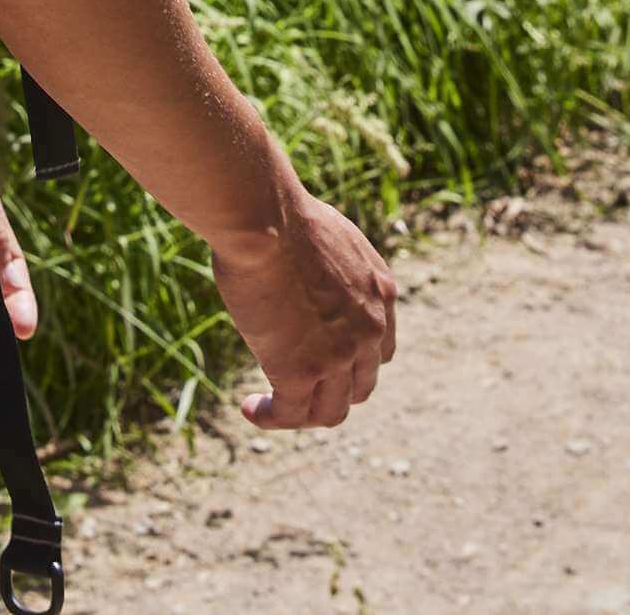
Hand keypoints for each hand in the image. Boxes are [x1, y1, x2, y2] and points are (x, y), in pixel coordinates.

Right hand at [206, 164, 394, 429]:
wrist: (265, 218)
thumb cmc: (279, 213)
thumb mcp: (326, 233)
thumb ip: (330, 261)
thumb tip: (304, 261)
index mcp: (380, 292)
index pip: (380, 351)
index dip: (351, 364)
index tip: (319, 361)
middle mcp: (370, 330)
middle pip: (360, 387)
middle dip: (329, 392)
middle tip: (293, 386)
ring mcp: (340, 354)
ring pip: (330, 411)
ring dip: (301, 414)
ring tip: (268, 407)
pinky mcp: (303, 371)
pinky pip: (291, 413)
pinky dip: (271, 417)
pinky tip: (249, 408)